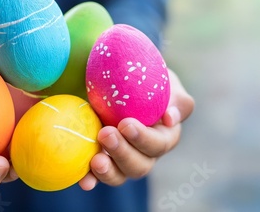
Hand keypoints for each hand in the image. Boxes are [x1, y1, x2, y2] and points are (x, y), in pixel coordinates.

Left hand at [79, 68, 194, 189]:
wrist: (120, 79)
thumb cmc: (149, 80)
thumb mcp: (167, 83)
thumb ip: (176, 98)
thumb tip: (169, 118)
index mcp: (165, 136)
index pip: (158, 144)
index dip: (143, 138)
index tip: (125, 124)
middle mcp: (146, 153)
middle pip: (140, 165)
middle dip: (123, 153)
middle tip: (106, 134)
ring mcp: (123, 160)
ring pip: (120, 175)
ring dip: (108, 171)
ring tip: (96, 160)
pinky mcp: (103, 160)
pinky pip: (97, 176)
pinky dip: (90, 179)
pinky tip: (83, 181)